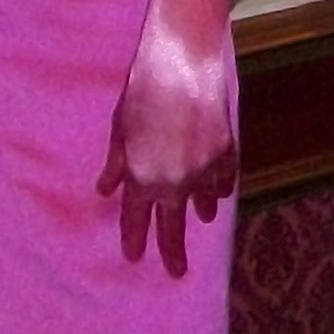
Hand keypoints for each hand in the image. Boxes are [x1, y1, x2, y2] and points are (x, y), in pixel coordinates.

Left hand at [100, 0, 238, 276]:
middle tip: (176, 273)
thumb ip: (116, 164)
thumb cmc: (141, 90)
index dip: (134, 240)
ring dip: (200, 211)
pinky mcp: (227, 151)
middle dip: (173, 252)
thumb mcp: (119, 129)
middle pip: (173, 227)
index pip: (136, 221)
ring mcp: (204, 169)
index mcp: (141, 178)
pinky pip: (224, 180)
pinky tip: (218, 188)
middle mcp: (173, 181)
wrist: (183, 61)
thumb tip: (106, 188)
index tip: (134, 257)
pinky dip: (219, 185)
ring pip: (204, 203)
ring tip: (201, 219)